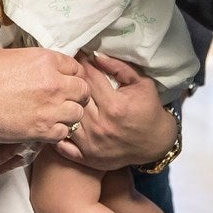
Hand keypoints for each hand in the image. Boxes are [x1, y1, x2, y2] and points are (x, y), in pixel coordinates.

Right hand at [0, 47, 88, 142]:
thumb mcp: (7, 55)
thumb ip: (29, 61)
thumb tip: (32, 67)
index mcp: (46, 60)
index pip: (75, 67)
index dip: (71, 76)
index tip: (65, 82)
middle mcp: (55, 82)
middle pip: (83, 90)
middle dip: (76, 95)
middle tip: (63, 100)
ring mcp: (51, 107)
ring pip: (77, 113)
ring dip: (68, 115)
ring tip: (54, 116)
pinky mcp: (42, 129)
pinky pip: (63, 133)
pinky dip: (56, 132)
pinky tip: (44, 129)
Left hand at [53, 52, 175, 170]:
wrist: (155, 143)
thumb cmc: (148, 109)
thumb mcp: (141, 83)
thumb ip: (119, 67)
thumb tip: (95, 55)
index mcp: (114, 106)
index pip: (89, 78)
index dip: (82, 64)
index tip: (78, 56)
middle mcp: (101, 126)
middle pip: (74, 97)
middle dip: (69, 82)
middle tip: (65, 73)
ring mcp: (91, 144)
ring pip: (65, 117)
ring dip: (61, 105)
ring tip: (59, 93)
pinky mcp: (86, 157)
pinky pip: (62, 143)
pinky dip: (57, 130)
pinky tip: (57, 118)